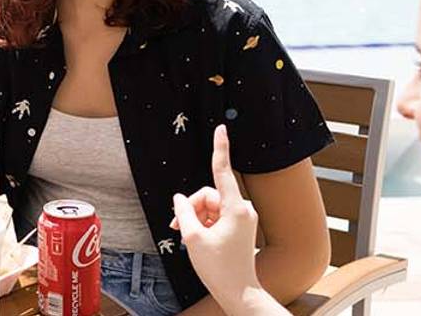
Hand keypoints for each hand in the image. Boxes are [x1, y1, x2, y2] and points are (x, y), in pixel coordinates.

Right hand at [172, 126, 266, 307]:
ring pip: (211, 207)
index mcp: (235, 208)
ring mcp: (243, 218)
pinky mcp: (241, 226)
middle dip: (191, 208)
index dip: (220, 148)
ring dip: (196, 218)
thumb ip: (183, 212)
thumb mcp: (193, 238)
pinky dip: (205, 224)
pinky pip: (217, 216)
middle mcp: (243, 209)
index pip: (223, 171)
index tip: (221, 129)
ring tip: (188, 238)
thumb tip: (179, 198)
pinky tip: (199, 240)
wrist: (238, 291)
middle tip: (176, 228)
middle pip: (208, 195)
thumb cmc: (218, 267)